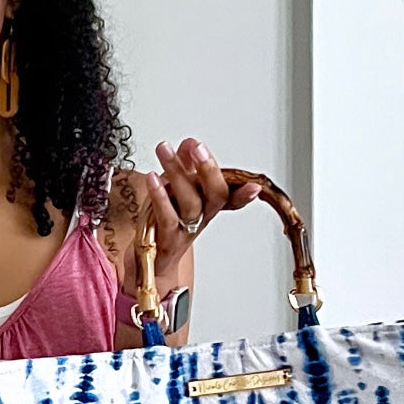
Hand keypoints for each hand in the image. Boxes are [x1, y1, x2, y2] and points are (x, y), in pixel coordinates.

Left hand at [142, 138, 259, 274]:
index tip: (256, 186)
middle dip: (209, 169)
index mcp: (208, 206)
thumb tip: (190, 144)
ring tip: (164, 149)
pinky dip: (160, 196)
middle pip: (215, 196)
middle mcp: (202, 219)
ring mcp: (186, 231)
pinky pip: (167, 217)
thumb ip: (184, 166)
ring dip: (178, 172)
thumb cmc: (161, 223)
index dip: (244, 194)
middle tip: (197, 146)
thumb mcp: (175, 191)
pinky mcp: (167, 240)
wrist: (146, 259)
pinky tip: (152, 178)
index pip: (231, 198)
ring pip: (190, 202)